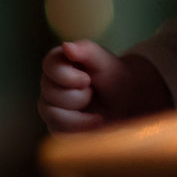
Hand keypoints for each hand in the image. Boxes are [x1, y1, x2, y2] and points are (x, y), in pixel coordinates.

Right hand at [39, 40, 171, 134]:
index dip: (67, 76)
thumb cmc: (115, 77)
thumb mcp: (105, 61)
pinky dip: (80, 128)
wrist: (128, 103)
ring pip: (51, 114)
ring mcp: (51, 106)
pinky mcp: (57, 125)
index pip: (48, 65)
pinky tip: (95, 122)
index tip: (88, 80)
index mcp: (60, 63)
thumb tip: (66, 46)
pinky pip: (58, 130)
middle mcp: (50, 84)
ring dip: (78, 115)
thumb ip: (86, 50)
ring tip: (96, 110)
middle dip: (77, 96)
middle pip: (50, 92)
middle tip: (93, 93)